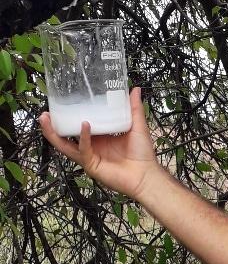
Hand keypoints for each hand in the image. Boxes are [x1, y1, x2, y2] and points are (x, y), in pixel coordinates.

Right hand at [38, 86, 159, 200]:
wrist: (147, 175)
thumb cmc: (142, 154)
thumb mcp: (137, 126)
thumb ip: (133, 108)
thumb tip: (134, 88)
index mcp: (98, 139)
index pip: (78, 127)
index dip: (68, 117)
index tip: (59, 104)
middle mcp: (91, 148)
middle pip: (66, 137)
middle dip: (53, 126)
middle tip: (45, 113)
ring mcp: (90, 157)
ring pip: (66, 146)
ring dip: (54, 134)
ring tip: (46, 120)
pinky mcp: (92, 165)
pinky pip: (84, 150)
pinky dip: (83, 138)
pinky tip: (84, 126)